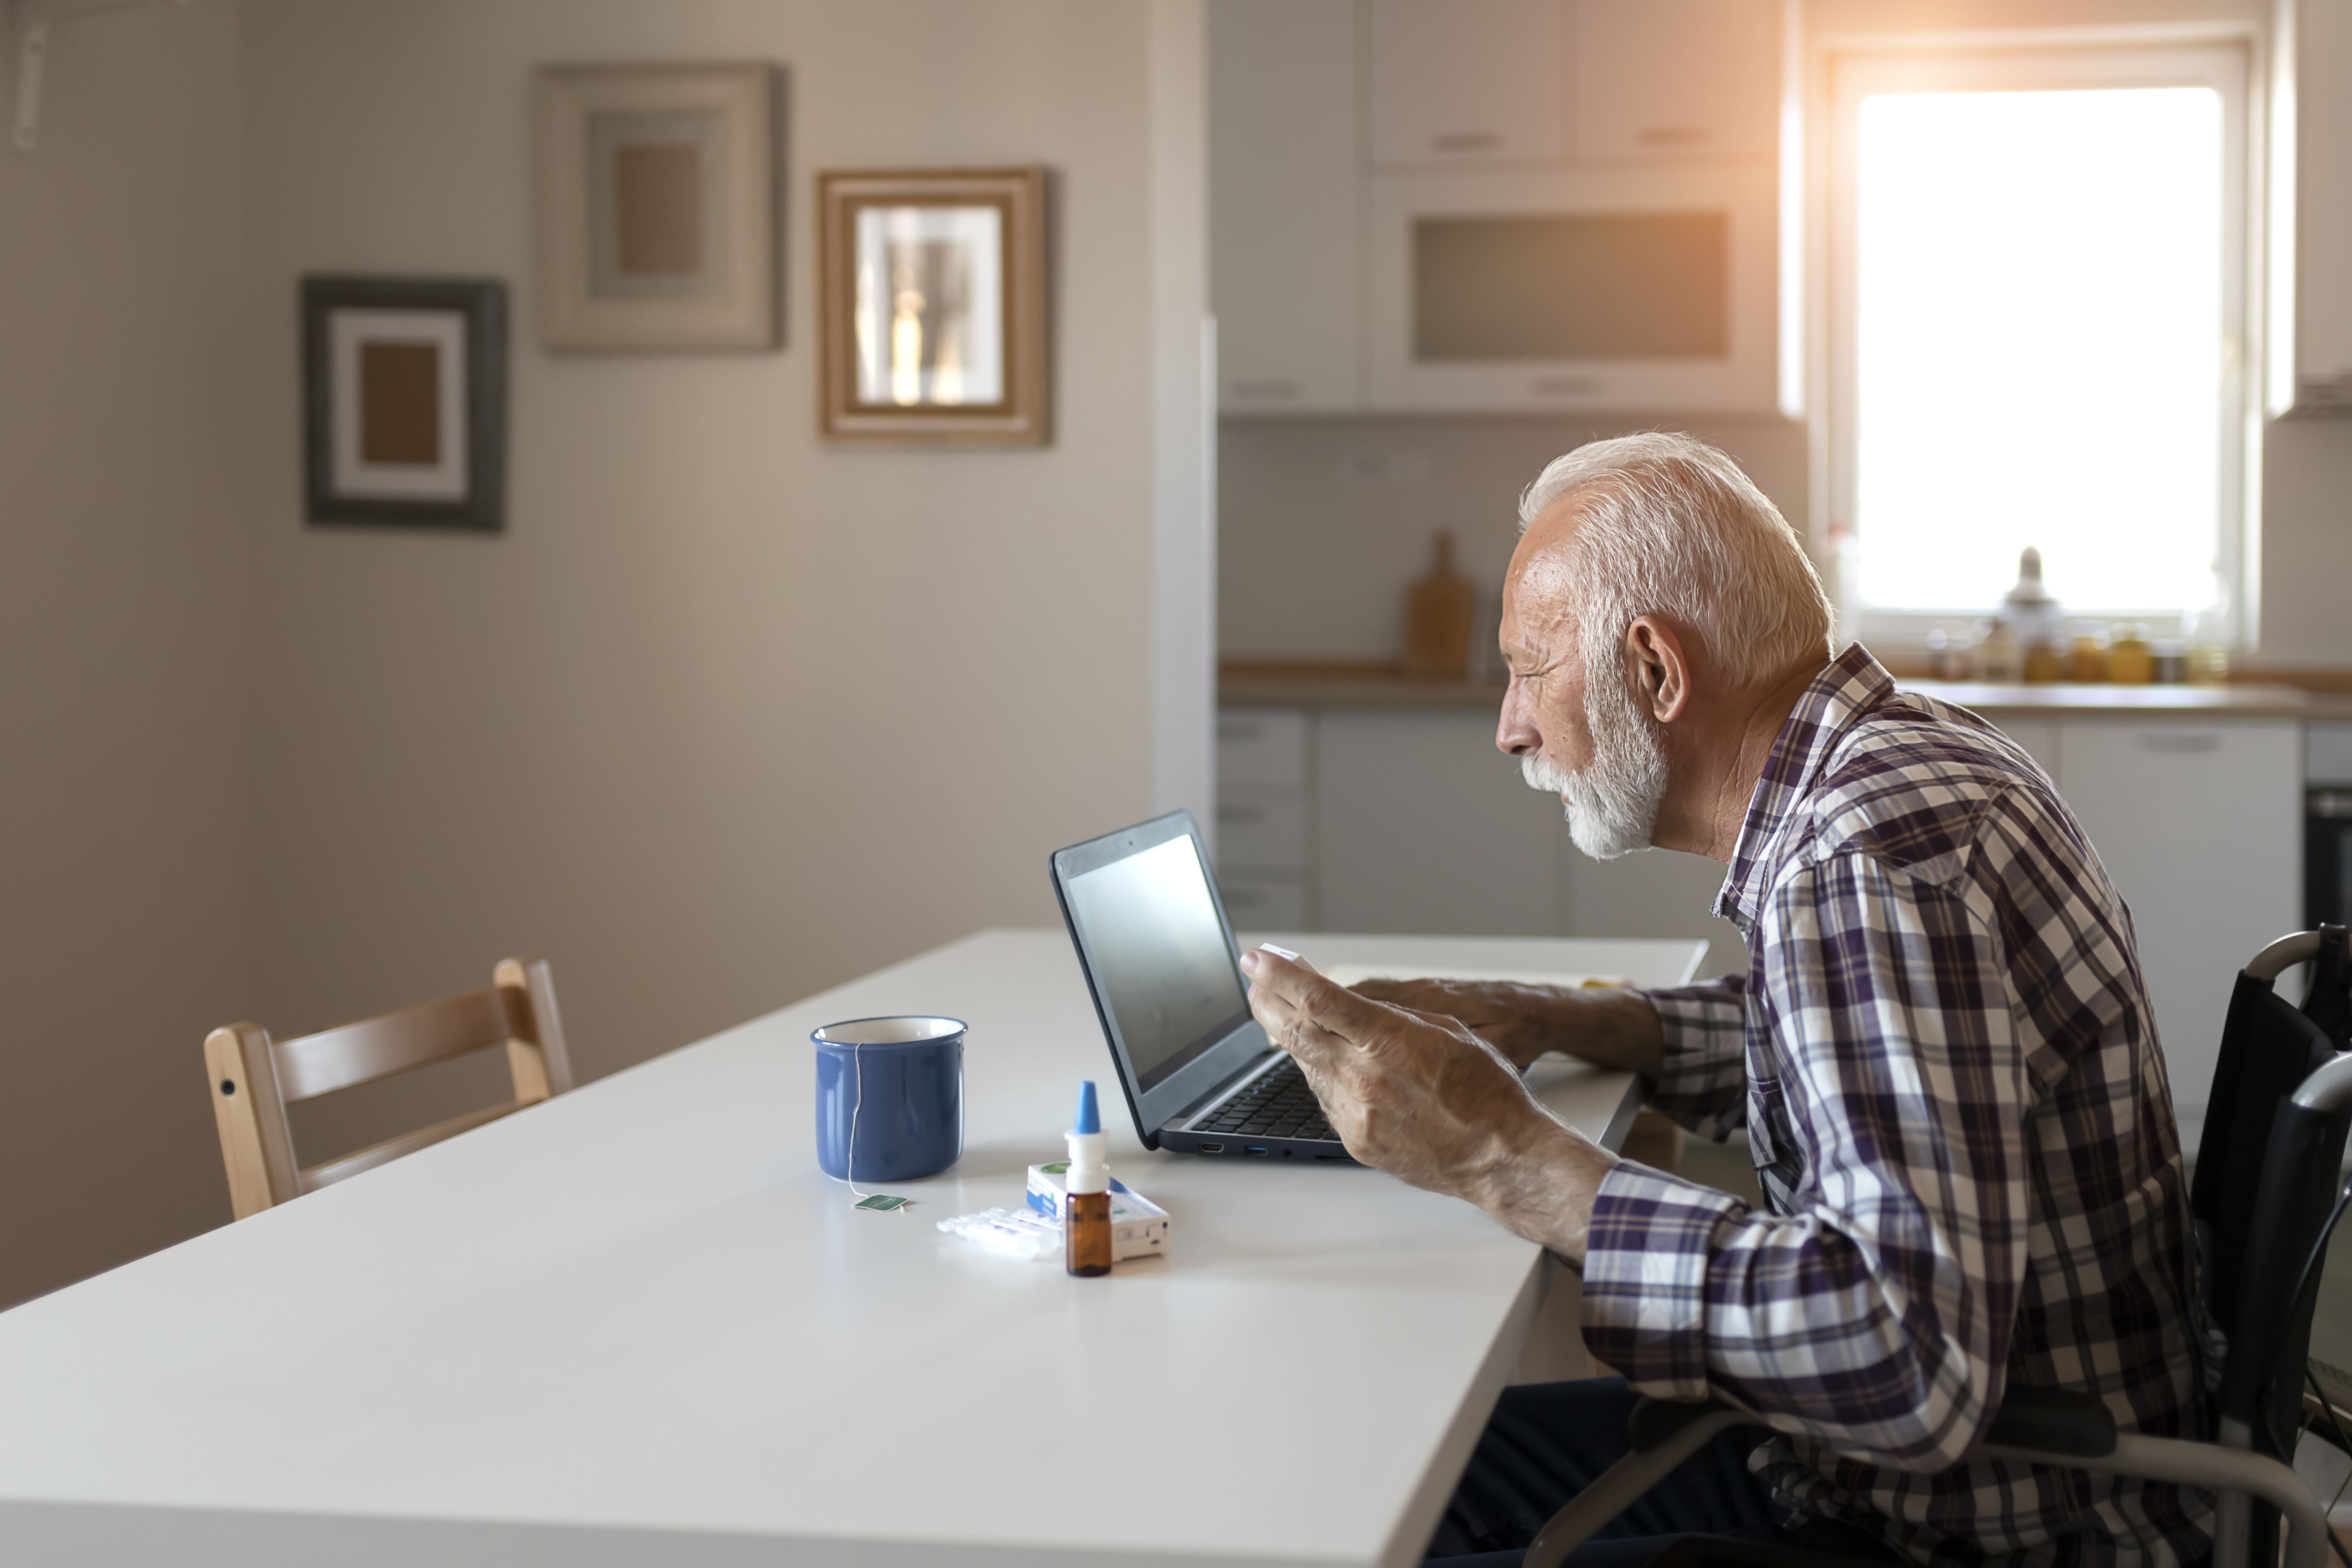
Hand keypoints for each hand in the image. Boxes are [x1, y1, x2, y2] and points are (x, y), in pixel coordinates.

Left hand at [1240, 949, 1616, 1262]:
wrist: (1500, 1156)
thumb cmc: (1485, 1090)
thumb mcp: (1443, 1028)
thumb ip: (1389, 1015)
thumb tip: (1348, 1002)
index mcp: (1387, 1042)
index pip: (1316, 999)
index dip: (1279, 976)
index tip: (1256, 959)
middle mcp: (1363, 1078)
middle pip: (1294, 1032)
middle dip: (1267, 1001)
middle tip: (1255, 980)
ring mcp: (1354, 1113)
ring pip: (1307, 1065)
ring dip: (1297, 1038)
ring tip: (1292, 1015)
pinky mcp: (1354, 1139)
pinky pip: (1325, 1098)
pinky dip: (1323, 1075)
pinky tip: (1332, 1063)